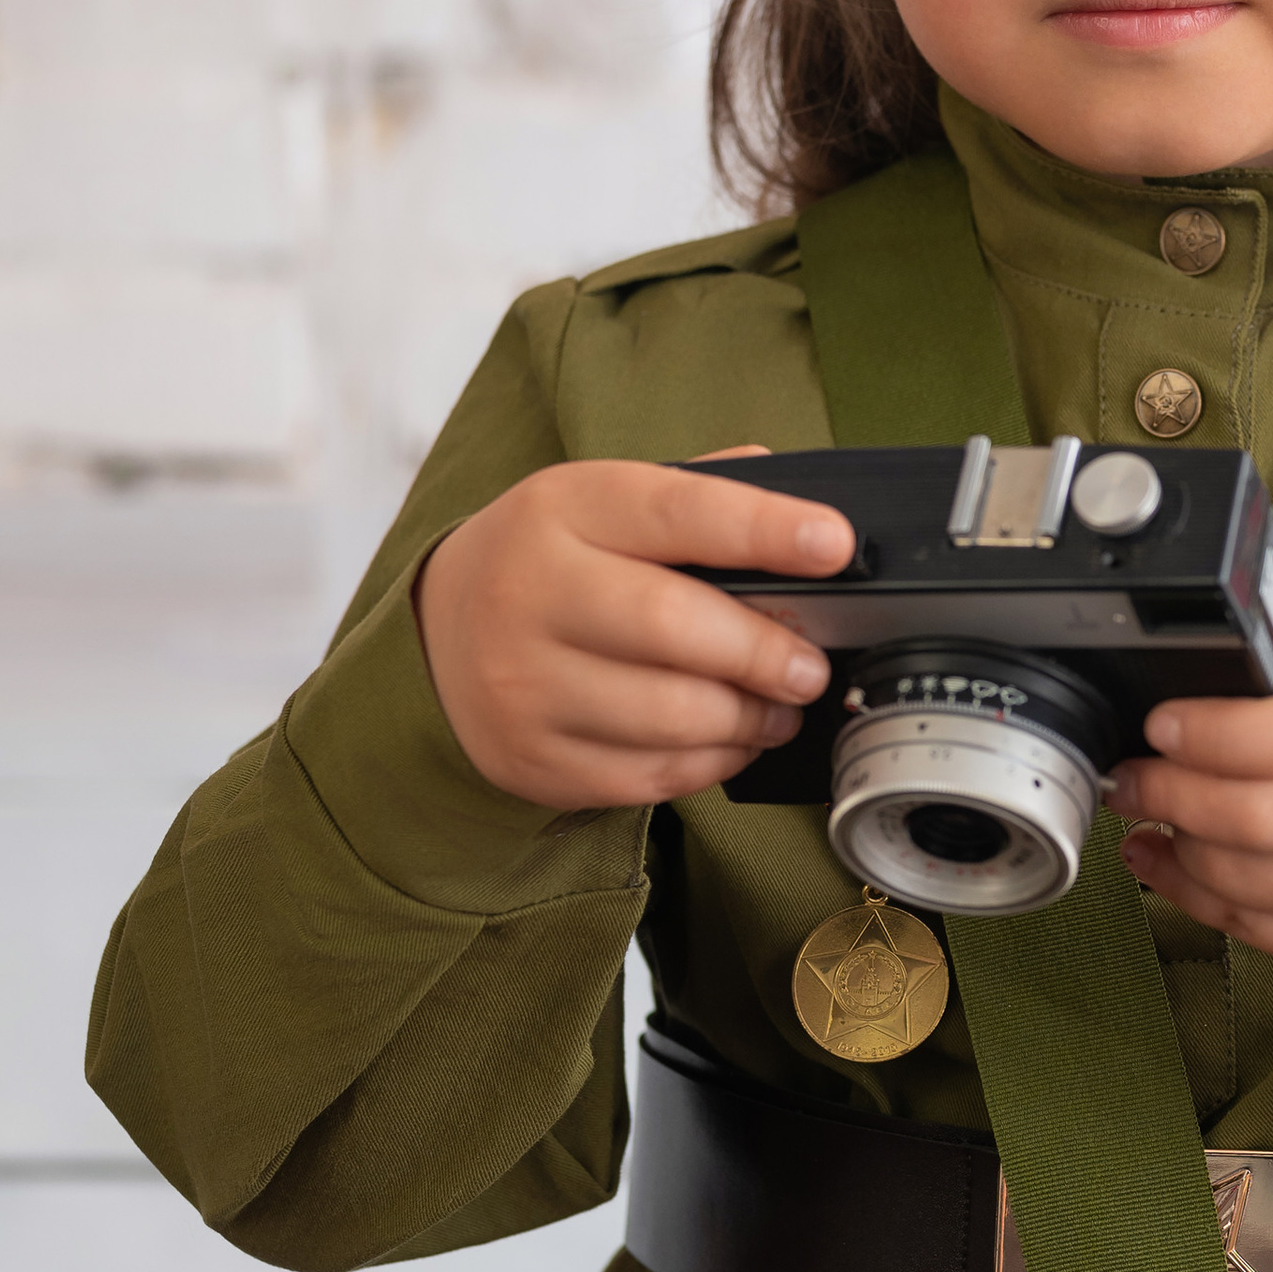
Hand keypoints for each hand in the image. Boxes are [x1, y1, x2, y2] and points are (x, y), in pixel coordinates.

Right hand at [412, 450, 853, 810]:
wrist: (440, 632)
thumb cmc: (553, 560)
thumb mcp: (604, 502)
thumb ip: (697, 495)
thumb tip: (801, 502)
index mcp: (562, 509)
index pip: (676, 512)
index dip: (763, 529)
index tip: (832, 545)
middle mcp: (529, 592)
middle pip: (671, 625)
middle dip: (763, 652)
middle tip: (810, 666)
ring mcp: (522, 684)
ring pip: (666, 716)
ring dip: (746, 718)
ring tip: (779, 707)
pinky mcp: (531, 759)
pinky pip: (647, 775)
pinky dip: (710, 763)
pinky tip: (729, 740)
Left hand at [1100, 551, 1272, 976]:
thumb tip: (1229, 555)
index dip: (1217, 733)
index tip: (1164, 721)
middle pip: (1255, 816)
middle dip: (1167, 792)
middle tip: (1131, 770)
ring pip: (1243, 880)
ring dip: (1175, 844)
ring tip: (1149, 808)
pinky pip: (1256, 930)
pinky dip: (1195, 895)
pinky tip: (1170, 860)